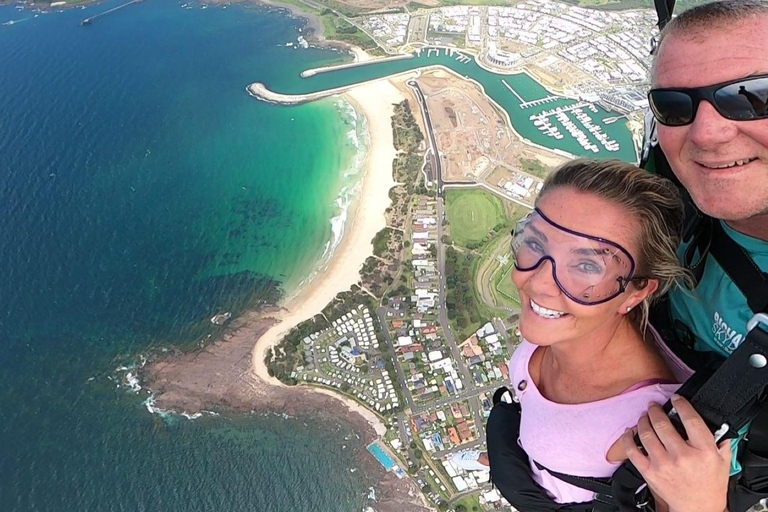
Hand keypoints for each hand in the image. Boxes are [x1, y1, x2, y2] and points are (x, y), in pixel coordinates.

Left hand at [620, 395, 730, 511]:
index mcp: (703, 451)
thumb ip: (720, 439)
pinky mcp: (649, 472)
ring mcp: (663, 464)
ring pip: (646, 433)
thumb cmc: (710, 484)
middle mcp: (682, 456)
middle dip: (655, 411)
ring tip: (644, 417)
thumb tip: (717, 421)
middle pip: (662, 423)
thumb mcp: (723, 461)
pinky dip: (627, 438)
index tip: (676, 399)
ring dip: (642, 421)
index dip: (681, 405)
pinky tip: (629, 432)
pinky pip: (632, 450)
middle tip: (654, 406)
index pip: (690, 419)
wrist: (698, 508)